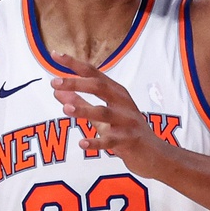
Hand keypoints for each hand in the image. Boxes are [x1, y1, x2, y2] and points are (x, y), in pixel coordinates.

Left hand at [51, 60, 165, 173]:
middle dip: (76, 83)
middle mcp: (123, 103)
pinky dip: (96, 142)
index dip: (74, 64)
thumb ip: (80, 103)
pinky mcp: (129, 141)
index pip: (93, 73)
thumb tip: (56, 91)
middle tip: (54, 82)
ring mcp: (127, 122)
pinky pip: (110, 141)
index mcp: (116, 93)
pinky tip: (82, 143)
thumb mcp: (101, 116)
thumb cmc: (126, 132)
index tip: (55, 55)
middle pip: (99, 87)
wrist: (155, 155)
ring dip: (85, 110)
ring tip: (66, 109)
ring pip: (104, 113)